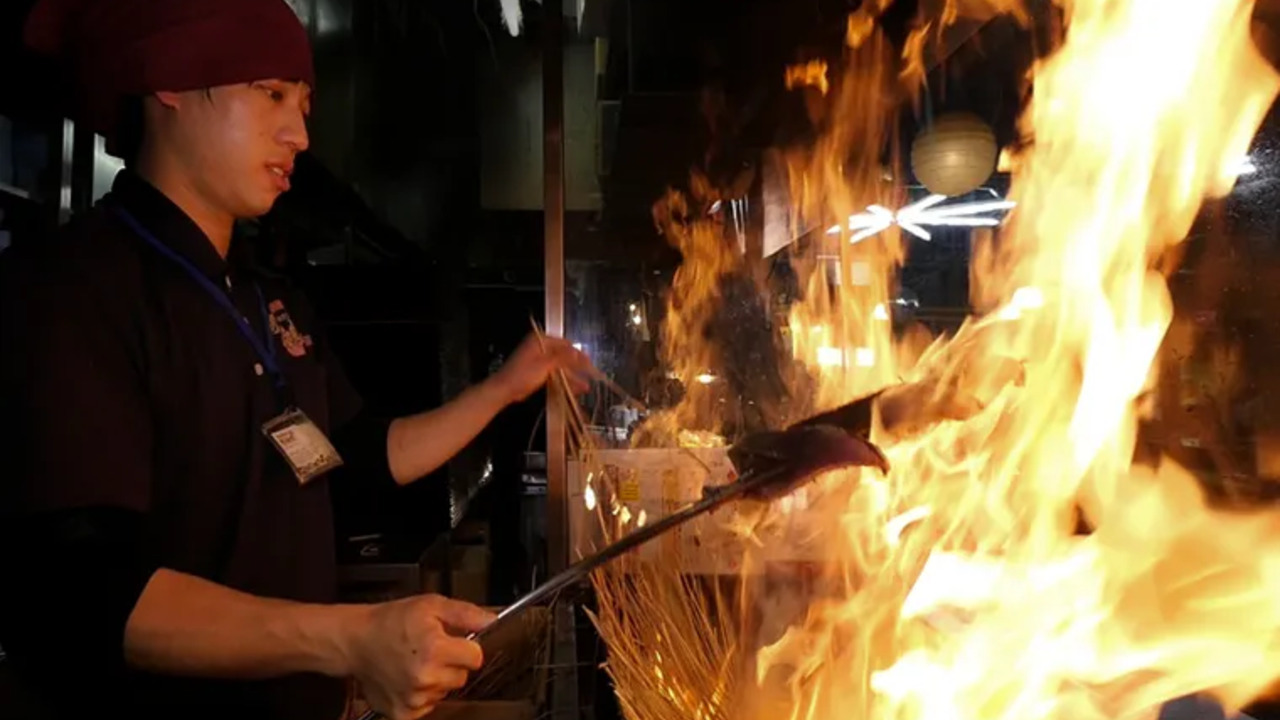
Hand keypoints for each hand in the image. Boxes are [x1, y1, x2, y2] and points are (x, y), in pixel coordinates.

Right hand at [344, 594, 495, 719]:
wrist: (356, 641)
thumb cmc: (392, 621)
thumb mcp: (431, 605)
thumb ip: (466, 614)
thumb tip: (492, 621)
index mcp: (434, 649)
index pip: (476, 658)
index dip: (467, 648)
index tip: (454, 642)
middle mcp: (425, 677)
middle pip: (462, 677)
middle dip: (452, 664)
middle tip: (430, 650)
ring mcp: (414, 699)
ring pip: (445, 692)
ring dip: (437, 680)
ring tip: (415, 663)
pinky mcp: (403, 714)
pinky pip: (429, 706)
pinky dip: (422, 695)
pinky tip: (407, 679)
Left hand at [490, 332, 592, 403]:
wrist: (504, 390)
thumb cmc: (523, 374)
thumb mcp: (545, 364)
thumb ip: (563, 357)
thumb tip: (579, 352)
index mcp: (540, 340)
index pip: (565, 344)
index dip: (578, 354)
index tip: (590, 363)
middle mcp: (540, 347)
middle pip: (564, 355)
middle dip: (577, 367)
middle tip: (591, 374)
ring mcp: (539, 360)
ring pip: (560, 367)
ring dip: (572, 376)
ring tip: (585, 386)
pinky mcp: (537, 372)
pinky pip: (554, 374)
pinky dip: (564, 380)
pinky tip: (575, 389)